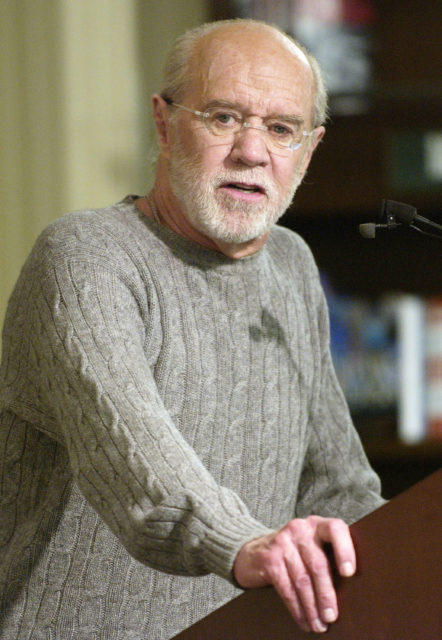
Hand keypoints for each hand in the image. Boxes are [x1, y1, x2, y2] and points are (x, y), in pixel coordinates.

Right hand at [233, 516, 355, 633]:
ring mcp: (283, 542)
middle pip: (318, 564)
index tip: (349, 573)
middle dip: (326, 595)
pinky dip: (297, 609)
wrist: (254, 550)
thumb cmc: (295, 553)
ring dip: (312, 607)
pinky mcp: (269, 558)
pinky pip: (286, 588)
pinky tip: (304, 621)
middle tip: (332, 616)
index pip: (335, 529)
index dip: (344, 549)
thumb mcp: (312, 546)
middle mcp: (300, 529)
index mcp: (317, 525)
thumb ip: (329, 556)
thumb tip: (353, 592)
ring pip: (303, 580)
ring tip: (320, 625)